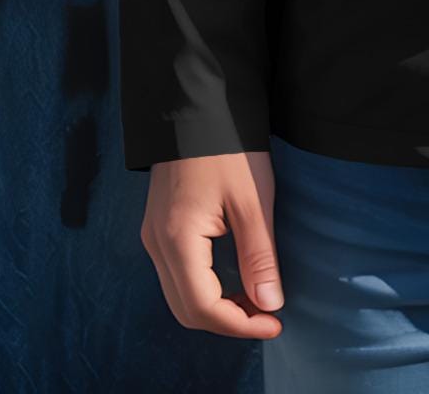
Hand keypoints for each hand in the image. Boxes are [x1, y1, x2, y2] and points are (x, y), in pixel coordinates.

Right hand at [140, 148, 285, 337]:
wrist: (198, 103)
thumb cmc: (229, 146)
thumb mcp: (252, 200)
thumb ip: (259, 256)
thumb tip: (270, 305)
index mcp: (177, 240)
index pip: (203, 308)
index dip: (240, 324)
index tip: (276, 322)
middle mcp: (156, 244)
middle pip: (186, 310)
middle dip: (228, 321)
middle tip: (268, 316)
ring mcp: (153, 235)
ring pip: (179, 296)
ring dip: (215, 307)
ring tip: (255, 302)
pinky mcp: (158, 226)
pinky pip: (176, 275)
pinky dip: (204, 289)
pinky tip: (232, 281)